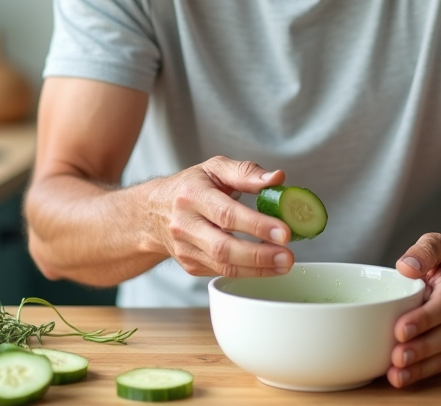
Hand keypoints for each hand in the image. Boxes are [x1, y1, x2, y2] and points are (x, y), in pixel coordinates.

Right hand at [148, 156, 293, 277]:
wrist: (153, 211)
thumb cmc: (190, 186)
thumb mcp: (214, 169)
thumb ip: (246, 172)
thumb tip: (277, 179)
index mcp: (192, 195)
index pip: (226, 214)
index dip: (256, 225)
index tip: (284, 232)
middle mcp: (185, 224)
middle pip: (223, 247)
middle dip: (259, 255)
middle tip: (287, 256)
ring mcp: (186, 248)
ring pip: (223, 265)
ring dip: (257, 269)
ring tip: (284, 264)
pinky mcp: (190, 265)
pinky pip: (222, 272)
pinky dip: (248, 272)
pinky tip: (268, 266)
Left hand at [387, 233, 440, 387]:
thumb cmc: (436, 263)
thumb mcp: (434, 245)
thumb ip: (425, 250)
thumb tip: (407, 266)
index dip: (425, 318)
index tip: (401, 328)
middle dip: (421, 347)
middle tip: (397, 354)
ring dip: (419, 364)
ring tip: (396, 372)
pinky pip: (437, 364)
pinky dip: (419, 373)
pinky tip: (399, 378)